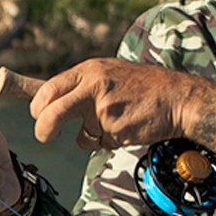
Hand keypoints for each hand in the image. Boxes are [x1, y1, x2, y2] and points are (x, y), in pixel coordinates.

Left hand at [29, 58, 215, 151]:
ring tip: (113, 121)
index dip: (36, 106)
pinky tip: (127, 127)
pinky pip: (100, 143)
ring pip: (80, 134)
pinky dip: (109, 142)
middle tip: (45, 136)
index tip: (36, 115)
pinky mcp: (115, 130)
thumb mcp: (109, 74)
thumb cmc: (143, 88)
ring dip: (90, 136)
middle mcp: (93, 86)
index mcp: (89, 71)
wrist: (179, 98)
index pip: (48, 89)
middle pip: (51, 111)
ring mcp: (104, 110)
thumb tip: (49, 103)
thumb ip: (82, 87)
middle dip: (43, 129)